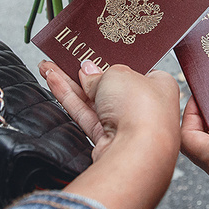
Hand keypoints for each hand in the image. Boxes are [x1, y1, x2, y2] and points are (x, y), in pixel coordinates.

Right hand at [39, 60, 180, 208]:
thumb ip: (99, 73)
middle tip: (65, 60)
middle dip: (85, 74)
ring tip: (48, 68)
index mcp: (160, 86)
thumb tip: (88, 73)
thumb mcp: (118, 74)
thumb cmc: (143, 112)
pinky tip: (55, 84)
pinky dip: (70, 100)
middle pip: (111, 87)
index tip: (93, 54)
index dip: (112, 62)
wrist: (137, 153)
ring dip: (70, 85)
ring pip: (94, 102)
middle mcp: (147, 109)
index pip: (134, 71)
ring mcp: (127, 127)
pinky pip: (86, 116)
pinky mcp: (109, 142)